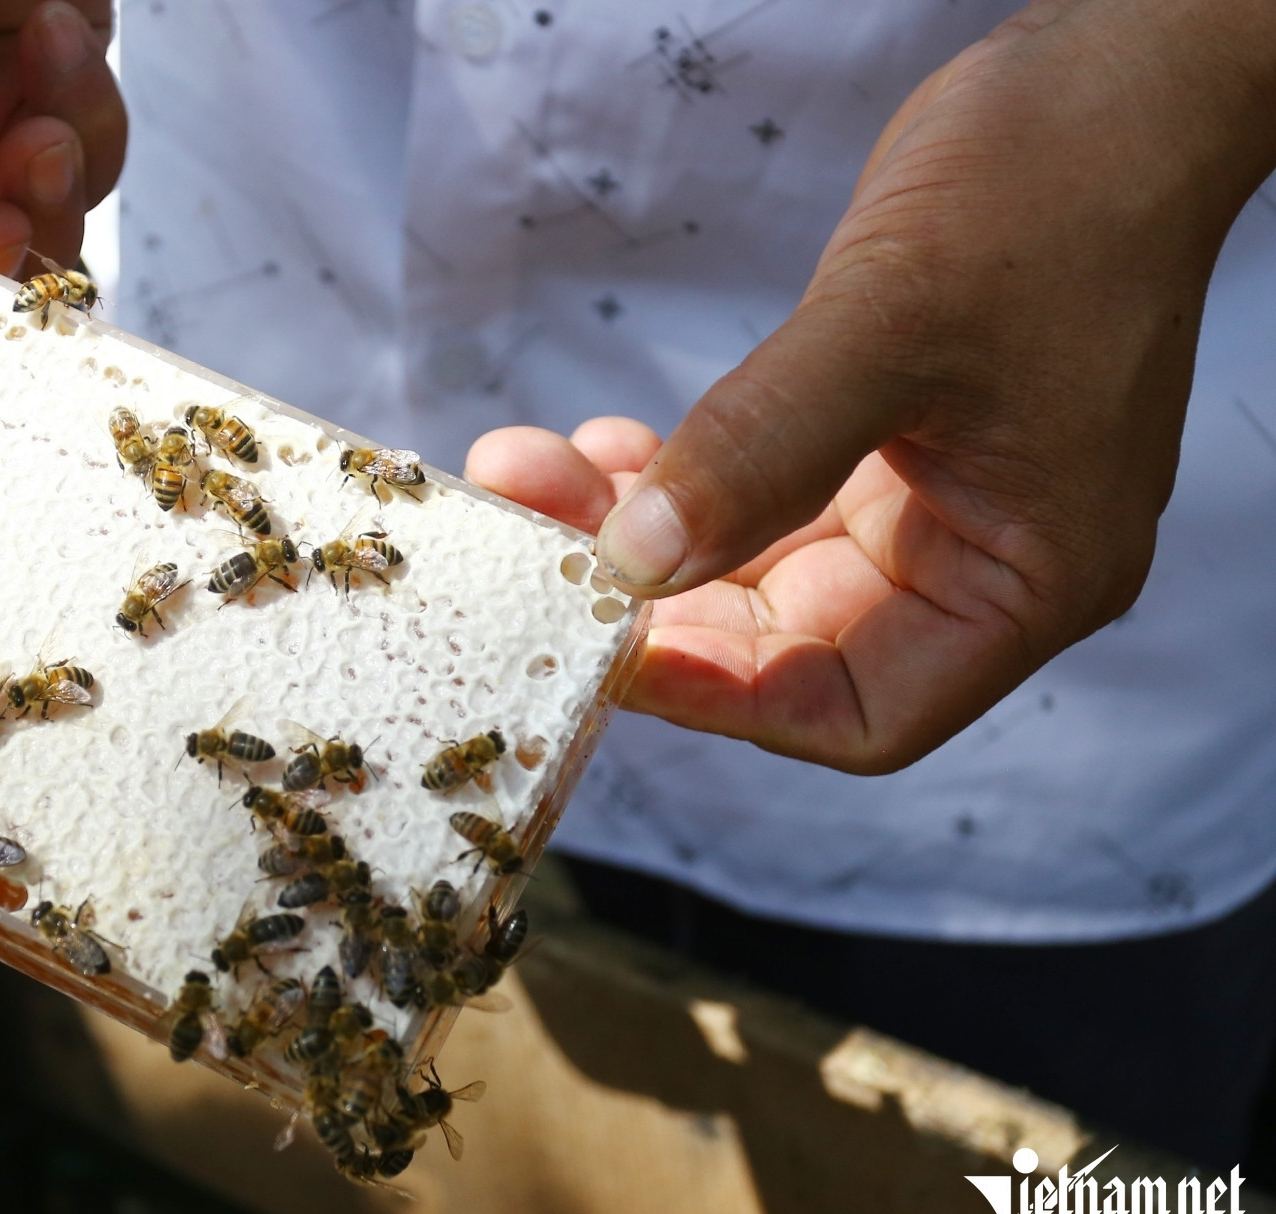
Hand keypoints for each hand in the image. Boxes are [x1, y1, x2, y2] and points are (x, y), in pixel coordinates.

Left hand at [468, 0, 1275, 772]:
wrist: (1109, 80)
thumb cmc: (1055, 186)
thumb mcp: (894, 320)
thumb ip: (765, 446)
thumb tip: (639, 556)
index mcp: (1027, 579)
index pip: (856, 711)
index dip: (724, 693)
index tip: (604, 641)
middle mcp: (976, 564)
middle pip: (779, 641)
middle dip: (646, 593)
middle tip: (527, 535)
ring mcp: (925, 507)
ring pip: (748, 567)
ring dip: (637, 526)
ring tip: (532, 470)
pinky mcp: (879, 448)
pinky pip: (754, 496)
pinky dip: (677, 478)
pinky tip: (604, 447)